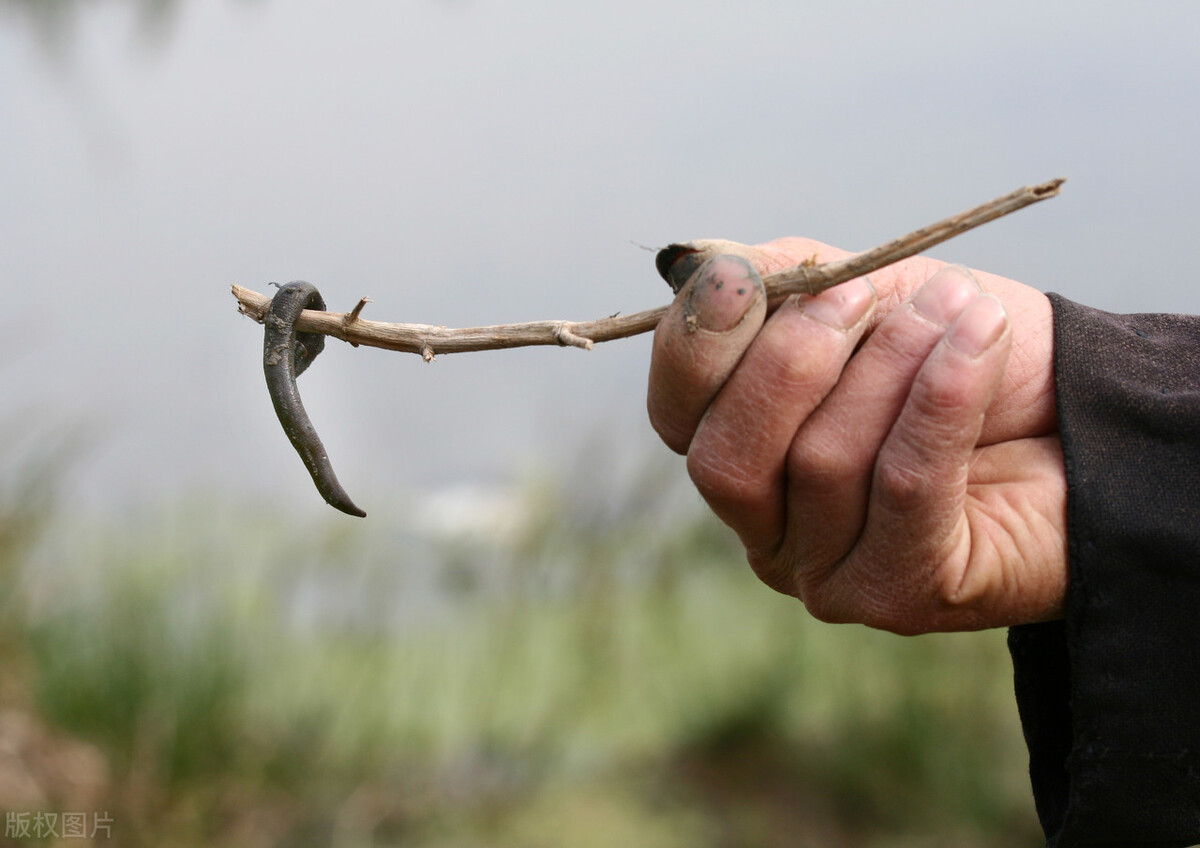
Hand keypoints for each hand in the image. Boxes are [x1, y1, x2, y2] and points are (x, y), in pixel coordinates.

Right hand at [647, 238, 1066, 633]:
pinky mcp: (902, 594)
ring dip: (894, 366)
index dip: (696, 346)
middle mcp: (766, 527)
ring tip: (958, 314)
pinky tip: (978, 342)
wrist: (1085, 416)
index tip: (742, 277)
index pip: (676, 415)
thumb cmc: (960, 355)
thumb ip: (781, 280)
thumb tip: (704, 265)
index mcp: (741, 450)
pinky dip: (941, 400)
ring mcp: (827, 574)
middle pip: (726, 462)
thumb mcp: (868, 293)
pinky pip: (903, 488)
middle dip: (793, 362)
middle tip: (866, 295)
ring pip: (822, 464)